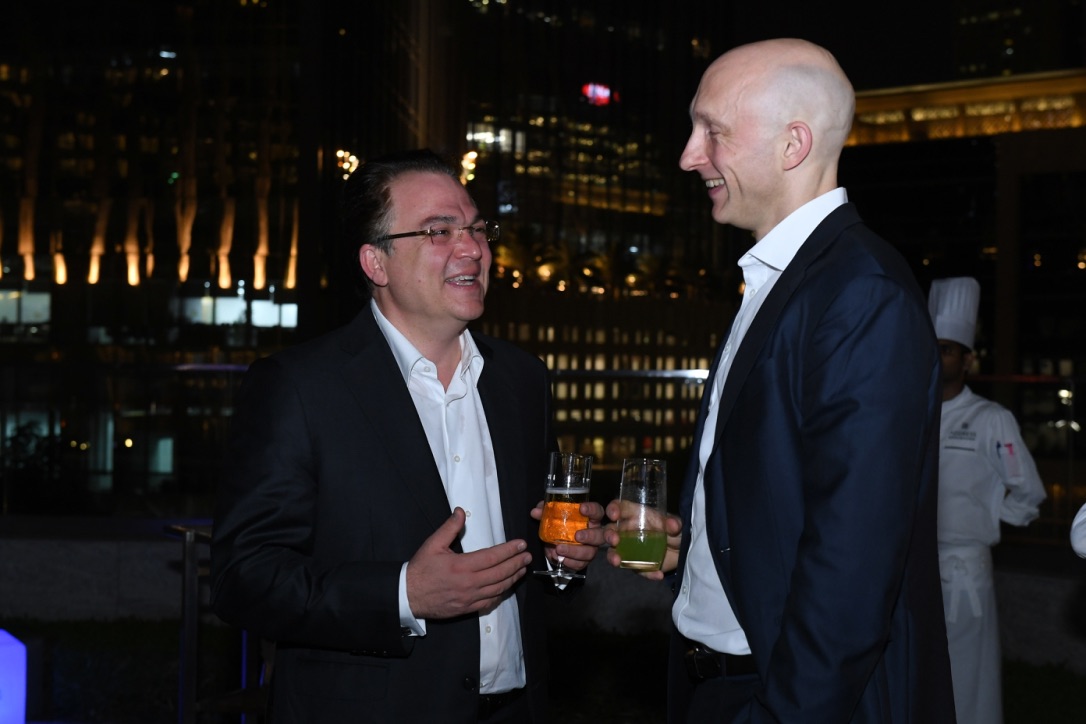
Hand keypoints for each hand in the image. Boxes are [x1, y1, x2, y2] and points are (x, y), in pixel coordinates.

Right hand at [407, 508, 531, 618]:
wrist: (407, 596)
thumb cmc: (420, 570)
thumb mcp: (432, 544)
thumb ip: (449, 528)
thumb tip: (460, 512)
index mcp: (461, 566)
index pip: (492, 556)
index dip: (509, 550)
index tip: (520, 544)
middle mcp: (469, 583)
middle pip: (500, 573)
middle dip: (516, 563)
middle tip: (527, 556)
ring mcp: (469, 598)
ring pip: (498, 588)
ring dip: (513, 578)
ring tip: (522, 569)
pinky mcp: (467, 608)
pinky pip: (489, 602)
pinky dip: (501, 594)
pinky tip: (507, 587)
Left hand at [529, 499, 606, 573]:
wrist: (555, 544)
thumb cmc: (559, 525)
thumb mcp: (551, 516)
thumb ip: (545, 512)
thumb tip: (535, 512)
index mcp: (589, 519)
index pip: (597, 512)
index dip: (592, 509)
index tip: (581, 508)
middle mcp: (594, 534)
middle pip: (599, 535)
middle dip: (590, 536)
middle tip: (577, 536)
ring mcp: (590, 549)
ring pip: (589, 552)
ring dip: (575, 552)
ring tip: (559, 549)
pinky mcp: (583, 561)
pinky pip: (580, 564)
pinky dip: (569, 562)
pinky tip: (560, 559)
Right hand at [603, 498, 683, 580]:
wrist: (682, 552)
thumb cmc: (675, 531)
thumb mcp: (677, 525)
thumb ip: (674, 523)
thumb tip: (672, 525)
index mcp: (636, 515)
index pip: (620, 508)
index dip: (614, 509)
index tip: (614, 515)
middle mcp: (628, 530)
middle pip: (610, 530)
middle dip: (609, 535)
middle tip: (614, 541)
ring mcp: (629, 548)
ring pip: (613, 551)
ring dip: (612, 556)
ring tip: (618, 562)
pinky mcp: (635, 563)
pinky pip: (635, 569)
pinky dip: (646, 573)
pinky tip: (657, 574)